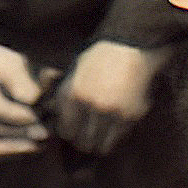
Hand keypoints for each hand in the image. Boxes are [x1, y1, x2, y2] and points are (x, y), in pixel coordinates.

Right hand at [0, 39, 48, 150]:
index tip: (40, 117)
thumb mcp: (10, 60)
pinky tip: (22, 148)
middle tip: (45, 133)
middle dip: (19, 133)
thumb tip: (34, 100)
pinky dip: (0, 151)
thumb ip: (22, 80)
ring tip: (36, 145)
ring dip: (10, 148)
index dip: (18, 114)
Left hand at [49, 37, 159, 154]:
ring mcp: (110, 112)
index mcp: (71, 94)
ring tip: (107, 132)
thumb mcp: (75, 69)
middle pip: (83, 142)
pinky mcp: (131, 114)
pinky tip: (122, 120)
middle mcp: (88, 105)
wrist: (133, 41)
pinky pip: (121, 137)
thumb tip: (54, 113)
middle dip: (87, 141)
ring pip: (102, 146)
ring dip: (103, 142)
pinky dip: (120, 133)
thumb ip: (65, 94)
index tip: (78, 129)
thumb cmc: (102, 53)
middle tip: (93, 134)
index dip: (72, 132)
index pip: (65, 131)